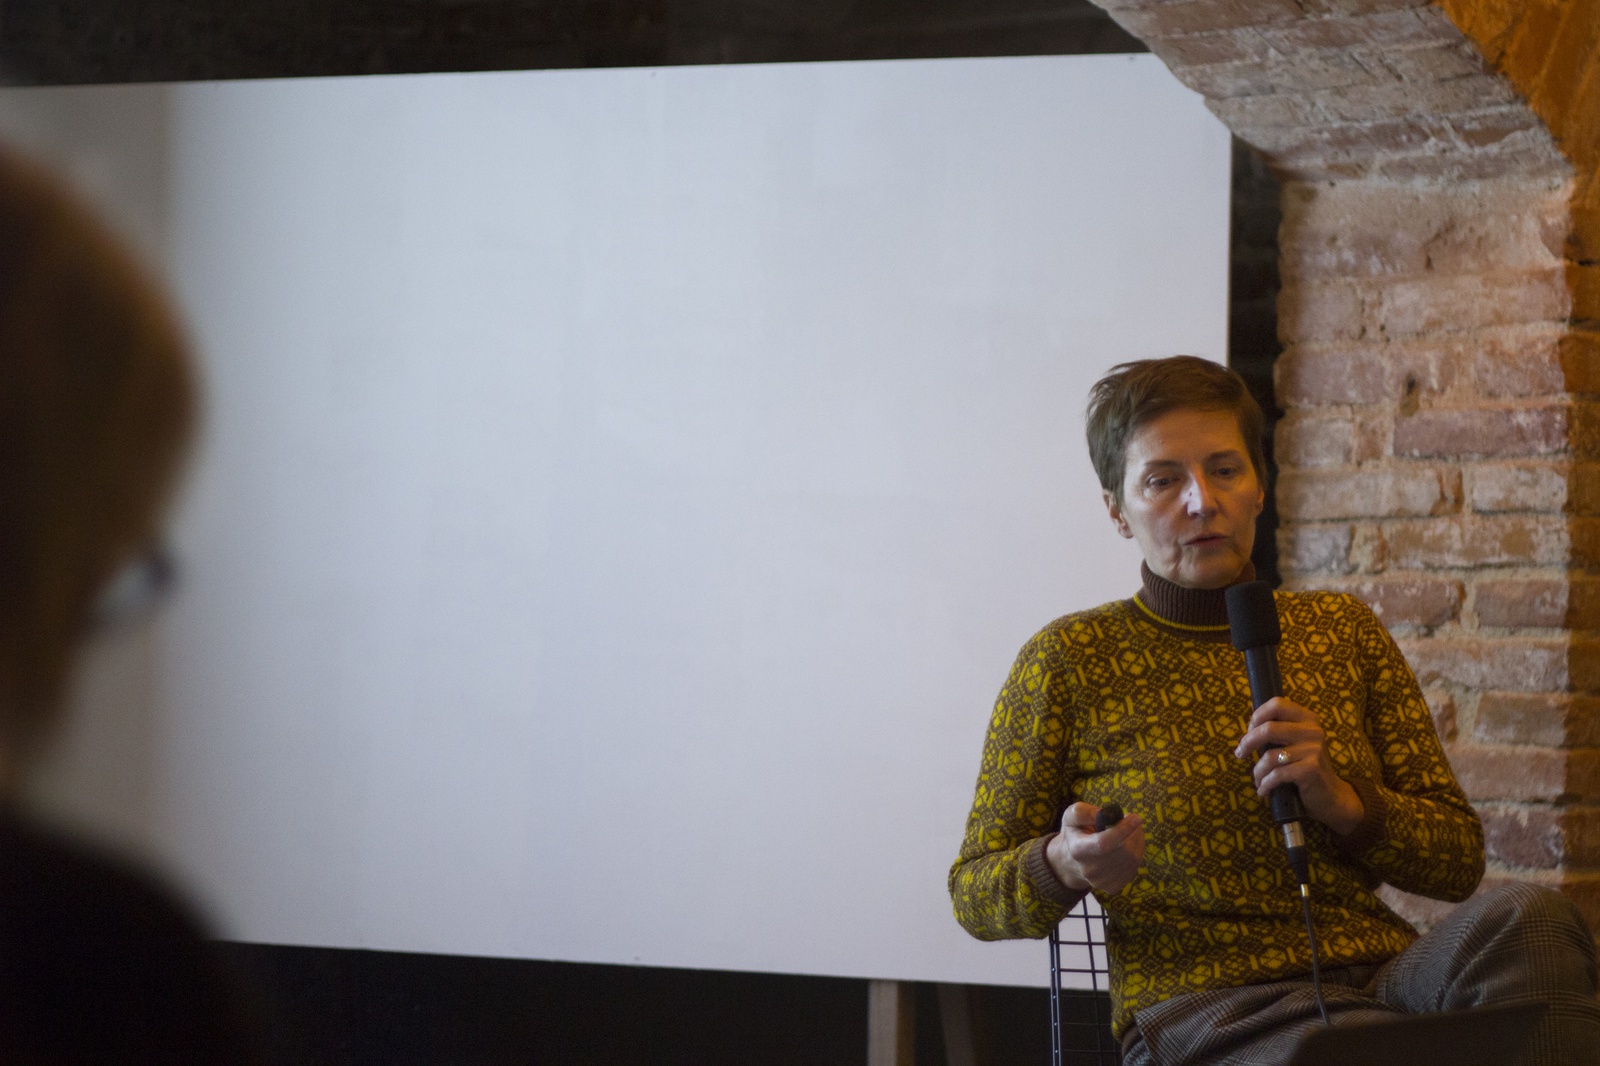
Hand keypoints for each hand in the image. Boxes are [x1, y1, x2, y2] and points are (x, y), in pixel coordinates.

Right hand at [1045, 802, 1144, 894]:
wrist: (1070, 862)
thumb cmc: (1075, 834)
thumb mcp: (1071, 817)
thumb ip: (1084, 812)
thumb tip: (1106, 814)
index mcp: (1078, 850)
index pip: (1103, 843)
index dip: (1122, 831)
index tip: (1135, 818)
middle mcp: (1089, 870)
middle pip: (1122, 850)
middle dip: (1133, 832)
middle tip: (1130, 819)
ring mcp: (1101, 881)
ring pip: (1132, 858)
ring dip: (1136, 840)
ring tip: (1128, 831)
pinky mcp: (1112, 887)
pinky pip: (1134, 867)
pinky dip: (1136, 853)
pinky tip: (1127, 846)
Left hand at [1234, 696, 1363, 835]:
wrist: (1330, 795)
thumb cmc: (1305, 767)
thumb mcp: (1295, 743)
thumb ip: (1277, 732)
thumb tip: (1247, 730)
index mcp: (1308, 718)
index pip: (1277, 704)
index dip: (1257, 716)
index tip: (1248, 731)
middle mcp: (1313, 730)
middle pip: (1269, 728)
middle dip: (1248, 742)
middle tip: (1240, 754)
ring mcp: (1314, 749)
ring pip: (1270, 756)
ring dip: (1258, 771)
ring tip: (1258, 779)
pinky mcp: (1311, 769)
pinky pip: (1277, 774)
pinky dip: (1265, 784)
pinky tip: (1263, 790)